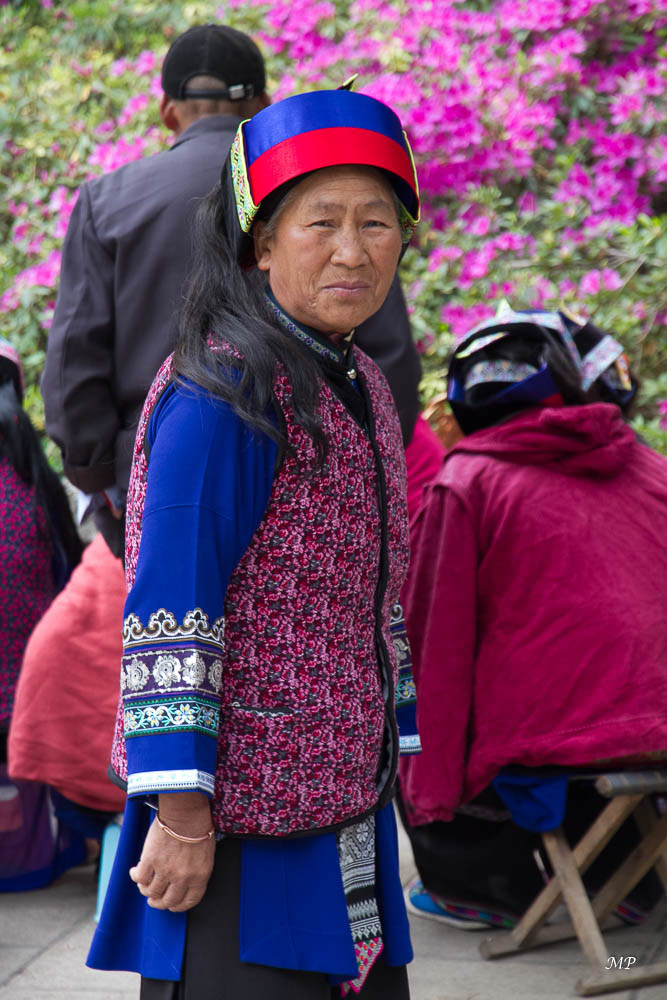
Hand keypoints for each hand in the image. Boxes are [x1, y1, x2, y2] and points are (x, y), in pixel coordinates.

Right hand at [129, 792, 214, 911]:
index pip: (189, 901)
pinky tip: (135, 871)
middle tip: (154, 899)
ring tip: (144, 885)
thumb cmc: (197, 828)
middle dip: (159, 902)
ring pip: (151, 891)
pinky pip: (139, 878)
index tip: (172, 906)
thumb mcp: (205, 854)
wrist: (185, 811)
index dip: (179, 906)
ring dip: (146, 890)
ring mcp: (165, 870)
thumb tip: (185, 882)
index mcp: (199, 876)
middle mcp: (182, 877)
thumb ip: (196, 871)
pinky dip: (135, 877)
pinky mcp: (150, 860)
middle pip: (168, 901)